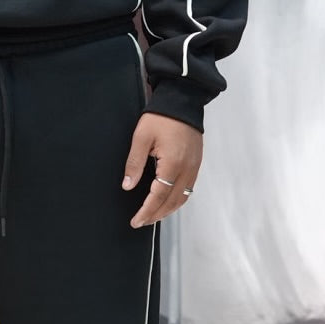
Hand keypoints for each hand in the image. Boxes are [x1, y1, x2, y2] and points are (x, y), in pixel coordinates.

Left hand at [122, 113, 202, 228]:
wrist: (183, 101)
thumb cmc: (161, 117)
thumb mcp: (141, 138)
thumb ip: (134, 164)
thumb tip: (128, 186)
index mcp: (173, 164)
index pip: (158, 196)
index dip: (147, 211)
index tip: (136, 221)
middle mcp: (187, 169)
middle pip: (172, 202)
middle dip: (156, 215)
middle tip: (141, 222)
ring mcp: (194, 167)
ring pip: (182, 198)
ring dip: (167, 210)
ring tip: (153, 216)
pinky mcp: (196, 163)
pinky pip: (188, 189)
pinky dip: (177, 200)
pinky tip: (167, 201)